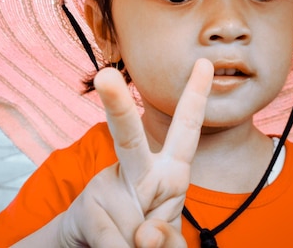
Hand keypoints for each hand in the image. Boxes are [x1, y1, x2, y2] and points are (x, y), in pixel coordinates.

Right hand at [58, 58, 213, 246]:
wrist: (92, 244)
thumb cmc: (140, 233)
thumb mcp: (169, 238)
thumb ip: (169, 240)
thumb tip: (144, 236)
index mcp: (169, 171)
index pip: (185, 130)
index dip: (195, 97)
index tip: (204, 63)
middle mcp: (138, 171)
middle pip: (128, 137)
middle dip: (117, 105)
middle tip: (105, 76)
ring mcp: (107, 188)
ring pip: (124, 212)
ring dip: (136, 242)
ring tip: (135, 243)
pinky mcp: (88, 212)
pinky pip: (113, 242)